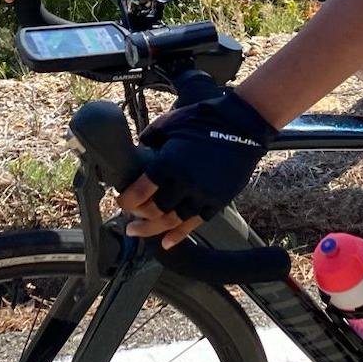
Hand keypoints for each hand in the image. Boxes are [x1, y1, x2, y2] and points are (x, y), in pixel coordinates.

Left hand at [117, 88, 276, 246]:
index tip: (120, 202)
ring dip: (153, 230)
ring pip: (173, 221)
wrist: (242, 125)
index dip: (126, 201)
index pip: (140, 191)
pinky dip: (179, 235)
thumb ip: (151, 137)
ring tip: (140, 232)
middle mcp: (184, 183)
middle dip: (138, 218)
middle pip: (155, 211)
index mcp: (169, 163)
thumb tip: (141, 148)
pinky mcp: (218, 201)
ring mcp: (203, 194)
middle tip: (129, 222)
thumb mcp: (170, 122)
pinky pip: (195, 224)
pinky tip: (167, 242)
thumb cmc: (204, 119)